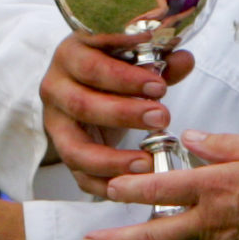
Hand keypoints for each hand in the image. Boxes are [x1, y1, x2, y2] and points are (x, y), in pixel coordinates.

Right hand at [39, 32, 195, 198]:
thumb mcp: (131, 57)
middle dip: (124, 115)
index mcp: (70, 55)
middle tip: (161, 118)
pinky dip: (106, 184)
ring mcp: (56, 123)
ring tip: (147, 162)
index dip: (125, 78)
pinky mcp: (63, 151)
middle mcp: (55, 88)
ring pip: (75, 148)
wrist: (83, 83)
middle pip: (82, 105)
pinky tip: (133, 183)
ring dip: (112, 159)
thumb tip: (184, 60)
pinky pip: (79, 175)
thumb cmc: (109, 65)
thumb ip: (158, 60)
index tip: (159, 86)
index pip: (92, 66)